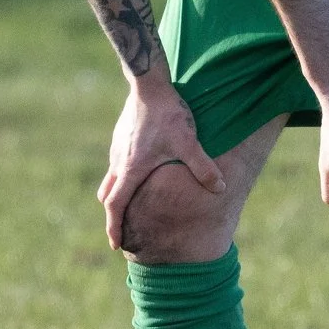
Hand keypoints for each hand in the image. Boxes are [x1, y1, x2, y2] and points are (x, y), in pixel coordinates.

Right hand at [97, 82, 223, 249]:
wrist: (149, 83)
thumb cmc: (168, 113)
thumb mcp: (189, 142)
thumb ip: (203, 167)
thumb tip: (220, 188)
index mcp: (131, 169)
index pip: (115, 206)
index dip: (115, 228)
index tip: (116, 245)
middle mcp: (119, 161)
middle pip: (108, 196)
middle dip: (113, 217)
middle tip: (120, 233)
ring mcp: (117, 149)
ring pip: (111, 179)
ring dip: (116, 196)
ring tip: (126, 207)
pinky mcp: (120, 137)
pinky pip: (116, 164)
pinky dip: (121, 178)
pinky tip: (136, 175)